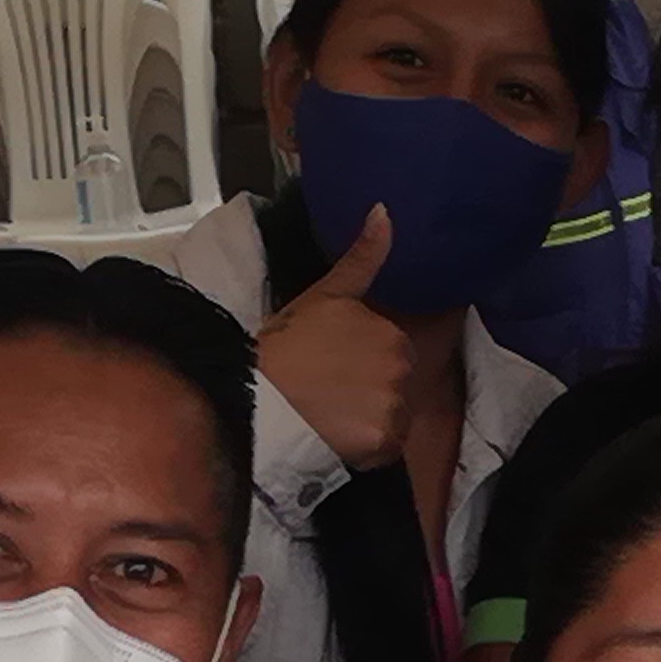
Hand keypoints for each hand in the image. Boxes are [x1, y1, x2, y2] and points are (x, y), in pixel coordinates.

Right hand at [259, 211, 409, 470]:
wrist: (259, 399)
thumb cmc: (284, 347)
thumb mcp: (323, 296)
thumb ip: (362, 258)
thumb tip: (385, 210)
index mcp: (392, 333)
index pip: (392, 358)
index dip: (361, 367)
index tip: (332, 370)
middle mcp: (402, 368)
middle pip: (395, 390)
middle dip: (369, 396)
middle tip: (326, 394)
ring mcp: (394, 406)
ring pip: (391, 421)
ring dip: (367, 424)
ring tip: (328, 418)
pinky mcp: (383, 442)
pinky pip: (384, 451)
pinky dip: (365, 451)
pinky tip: (335, 438)